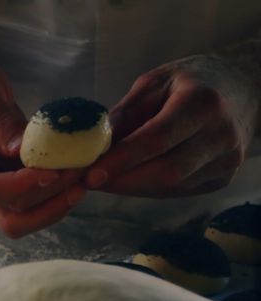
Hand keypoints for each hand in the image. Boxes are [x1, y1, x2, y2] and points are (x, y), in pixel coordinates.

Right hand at [0, 59, 86, 237]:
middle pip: (7, 216)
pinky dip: (57, 197)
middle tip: (79, 172)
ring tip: (84, 178)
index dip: (18, 187)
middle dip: (47, 200)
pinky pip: (33, 207)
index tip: (52, 171)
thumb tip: (18, 150)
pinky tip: (79, 176)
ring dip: (56, 205)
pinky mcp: (8, 190)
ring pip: (22, 220)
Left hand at [85, 55, 260, 196]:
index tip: (89, 175)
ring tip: (104, 178)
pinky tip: (130, 178)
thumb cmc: (189, 82)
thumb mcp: (153, 84)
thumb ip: (123, 115)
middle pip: (165, 171)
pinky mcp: (223, 178)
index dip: (121, 161)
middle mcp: (222, 134)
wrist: (240, 89)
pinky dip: (147, 188)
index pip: (158, 139)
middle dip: (121, 181)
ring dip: (130, 187)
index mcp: (202, 103)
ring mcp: (227, 160)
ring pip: (170, 186)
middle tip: (87, 182)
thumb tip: (90, 147)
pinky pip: (178, 191)